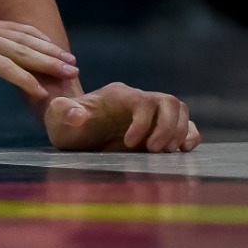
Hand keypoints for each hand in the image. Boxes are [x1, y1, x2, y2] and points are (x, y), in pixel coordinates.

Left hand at [0, 5, 78, 125]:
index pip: (2, 66)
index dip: (24, 80)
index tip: (45, 93)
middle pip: (20, 48)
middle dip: (47, 61)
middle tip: (73, 73)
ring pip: (21, 36)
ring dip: (47, 47)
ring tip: (70, 60)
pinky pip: (14, 27)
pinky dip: (34, 34)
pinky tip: (49, 42)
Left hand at [45, 83, 200, 152]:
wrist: (74, 134)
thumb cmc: (66, 125)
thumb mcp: (57, 119)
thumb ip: (63, 112)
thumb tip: (78, 115)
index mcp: (118, 95)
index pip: (144, 101)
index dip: (144, 122)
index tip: (129, 144)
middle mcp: (138, 100)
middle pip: (169, 102)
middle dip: (167, 127)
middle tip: (152, 150)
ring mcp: (151, 113)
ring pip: (180, 111)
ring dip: (179, 132)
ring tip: (163, 152)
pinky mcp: (159, 128)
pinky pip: (187, 124)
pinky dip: (190, 135)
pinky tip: (182, 150)